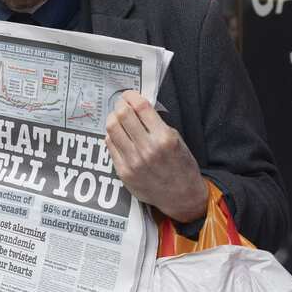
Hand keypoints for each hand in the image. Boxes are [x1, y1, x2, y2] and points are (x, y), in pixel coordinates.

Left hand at [105, 91, 206, 222]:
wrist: (181, 196)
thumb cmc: (181, 165)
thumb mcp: (177, 139)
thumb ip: (157, 123)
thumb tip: (137, 106)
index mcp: (164, 138)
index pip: (141, 107)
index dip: (131, 96)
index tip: (129, 95)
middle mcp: (147, 149)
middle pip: (122, 115)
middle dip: (120, 105)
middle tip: (122, 105)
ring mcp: (133, 162)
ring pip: (112, 128)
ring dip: (113, 118)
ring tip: (117, 118)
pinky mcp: (123, 172)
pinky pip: (110, 145)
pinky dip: (112, 135)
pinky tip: (118, 134)